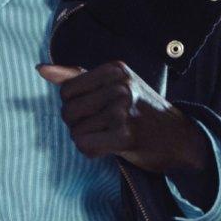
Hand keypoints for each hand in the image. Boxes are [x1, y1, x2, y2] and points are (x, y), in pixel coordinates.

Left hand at [36, 60, 211, 174]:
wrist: (180, 138)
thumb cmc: (142, 111)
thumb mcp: (115, 85)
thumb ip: (77, 77)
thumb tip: (40, 68)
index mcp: (115, 69)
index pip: (67, 91)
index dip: (75, 107)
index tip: (96, 112)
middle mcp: (120, 86)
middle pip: (68, 111)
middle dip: (79, 125)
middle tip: (103, 127)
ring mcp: (123, 110)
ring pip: (76, 132)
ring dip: (89, 140)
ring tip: (110, 136)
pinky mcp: (125, 134)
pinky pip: (86, 146)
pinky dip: (93, 152)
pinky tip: (110, 148)